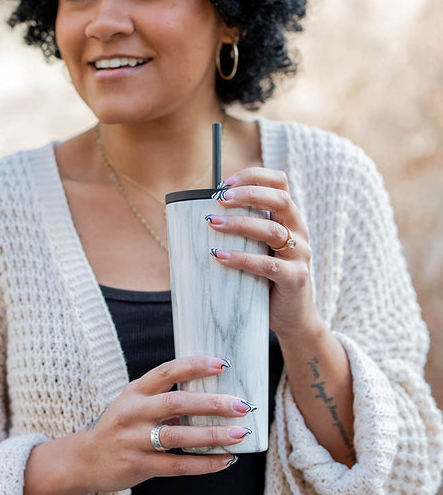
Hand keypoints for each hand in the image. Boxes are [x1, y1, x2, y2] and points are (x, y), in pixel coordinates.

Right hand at [76, 356, 256, 493]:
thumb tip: (208, 397)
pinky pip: (177, 465)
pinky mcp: (138, 466)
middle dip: (211, 403)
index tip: (220, 363)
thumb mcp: (132, 404)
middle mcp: (133, 412)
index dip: (193, 366)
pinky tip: (225, 460)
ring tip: (239, 433)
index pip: (166, 372)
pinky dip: (204, 464)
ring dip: (212, 435)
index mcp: (134, 391)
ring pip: (178, 436)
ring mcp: (134, 440)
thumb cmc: (117, 427)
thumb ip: (162, 399)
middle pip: (176, 403)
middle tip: (240, 404)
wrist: (83, 459)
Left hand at [208, 167, 325, 340]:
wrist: (291, 317)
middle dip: (249, 194)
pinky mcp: (295, 279)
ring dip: (240, 224)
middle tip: (219, 199)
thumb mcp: (255, 248)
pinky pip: (269, 265)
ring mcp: (300, 255)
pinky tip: (219, 255)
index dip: (254, 177)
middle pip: (281, 200)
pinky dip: (242, 259)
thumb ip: (239, 232)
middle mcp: (299, 231)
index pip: (280, 183)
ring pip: (273, 231)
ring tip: (212, 223)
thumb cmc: (265, 277)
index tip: (224, 183)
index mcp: (288, 218)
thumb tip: (193, 218)